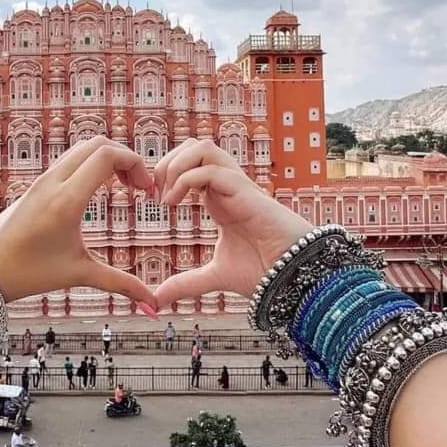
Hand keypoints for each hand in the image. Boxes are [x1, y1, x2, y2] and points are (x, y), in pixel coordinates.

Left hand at [0, 136, 156, 310]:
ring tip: (124, 188)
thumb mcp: (79, 274)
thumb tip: (152, 305)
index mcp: (67, 200)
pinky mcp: (35, 185)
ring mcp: (42, 180)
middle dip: (125, 158)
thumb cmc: (29, 273)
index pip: (107, 155)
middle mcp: (53, 182)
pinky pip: (69, 160)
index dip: (135, 163)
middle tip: (139, 187)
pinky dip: (90, 165)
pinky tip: (99, 191)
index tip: (146, 190)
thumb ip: (120, 284)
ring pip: (82, 149)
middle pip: (98, 144)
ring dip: (107, 160)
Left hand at [153, 139, 311, 306]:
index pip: (190, 165)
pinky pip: (211, 170)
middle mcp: (227, 187)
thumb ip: (184, 284)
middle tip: (154, 193)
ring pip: (204, 148)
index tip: (153, 201)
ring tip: (166, 196)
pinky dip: (186, 180)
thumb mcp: (212, 277)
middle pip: (194, 146)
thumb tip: (157, 300)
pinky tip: (174, 204)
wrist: (293, 279)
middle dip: (167, 162)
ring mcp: (237, 187)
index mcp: (219, 199)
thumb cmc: (264, 272)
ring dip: (177, 165)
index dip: (166, 174)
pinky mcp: (245, 192)